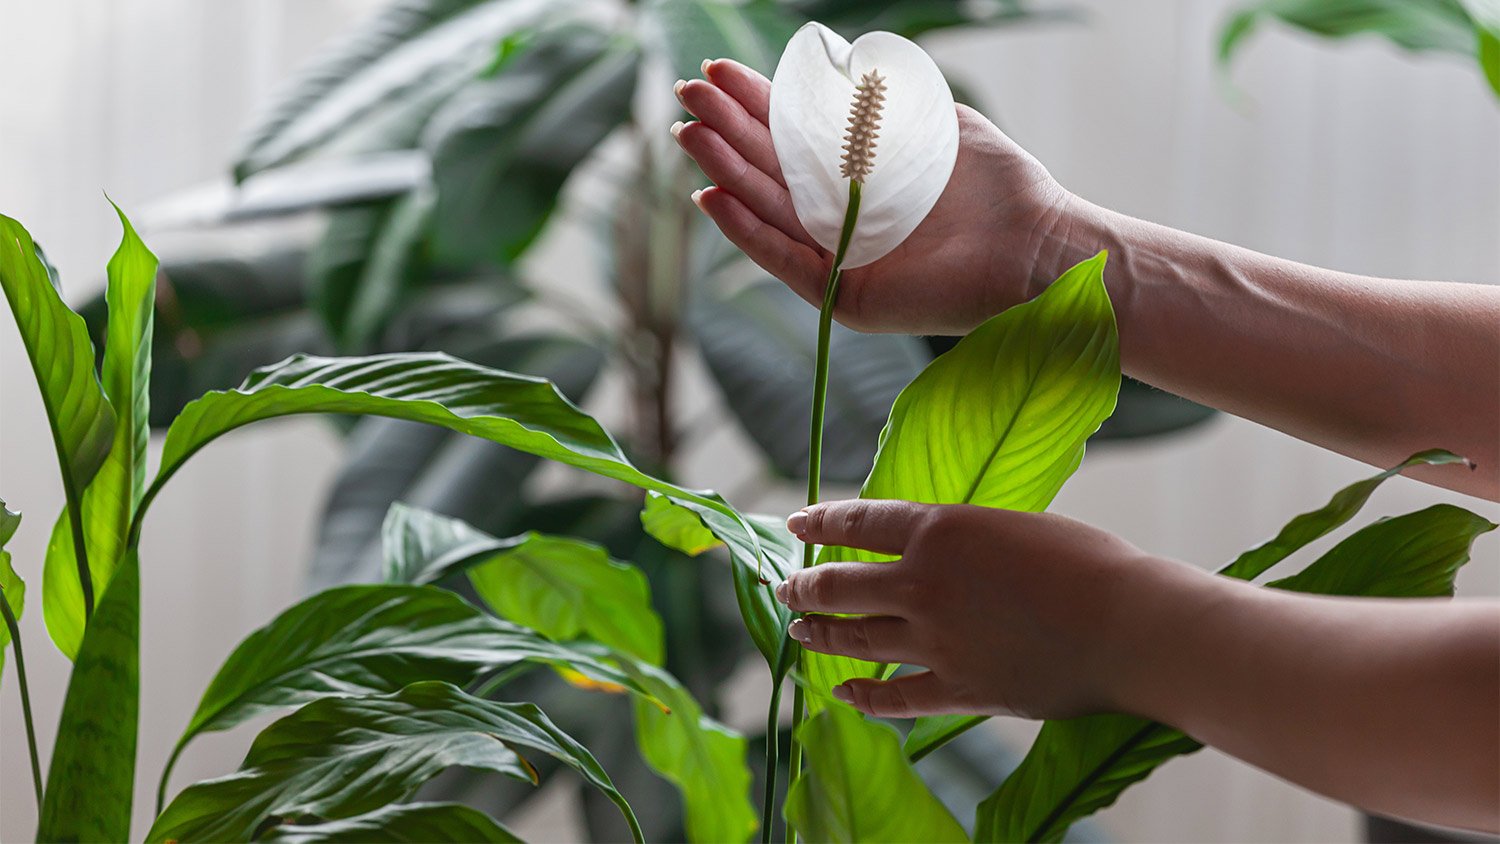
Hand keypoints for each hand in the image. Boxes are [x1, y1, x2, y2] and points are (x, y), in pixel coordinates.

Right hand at [674, 59, 1071, 334]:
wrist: (1038, 247)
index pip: (795, 137)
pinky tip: (712, 199)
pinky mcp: (849, 297)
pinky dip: (747, 233)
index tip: (717, 72)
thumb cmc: (999, 187)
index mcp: (862, 176)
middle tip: (686, 96)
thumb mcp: (938, 124)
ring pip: (769, 212)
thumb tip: (837, 71)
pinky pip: (787, 261)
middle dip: (726, 131)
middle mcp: (845, 218)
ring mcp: (843, 259)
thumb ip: (886, 103)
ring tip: (688, 138)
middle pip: (770, 171)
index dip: (755, 104)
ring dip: (725, 174)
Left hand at [774, 499, 1210, 720]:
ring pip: (855, 639)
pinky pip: (895, 697)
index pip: (855, 522)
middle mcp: (921, 584)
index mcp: (937, 529)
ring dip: (819, 634)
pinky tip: (844, 694)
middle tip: (786, 589)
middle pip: (838, 585)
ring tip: (799, 630)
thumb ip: (960, 538)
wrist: (1129, 624)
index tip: (795, 526)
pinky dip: (864, 696)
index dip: (818, 523)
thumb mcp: (1012, 525)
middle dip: (803, 587)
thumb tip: (933, 550)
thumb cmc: (1087, 563)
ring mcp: (934, 641)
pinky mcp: (958, 689)